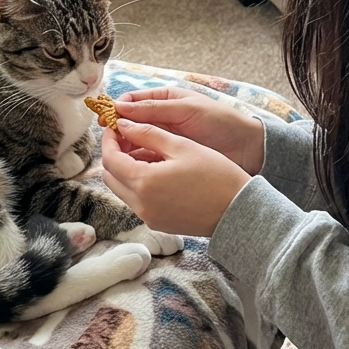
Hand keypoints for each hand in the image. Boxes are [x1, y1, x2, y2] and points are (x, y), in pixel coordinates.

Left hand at [101, 119, 250, 235]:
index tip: (116, 126)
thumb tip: (123, 125)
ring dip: (126, 169)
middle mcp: (140, 205)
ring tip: (145, 150)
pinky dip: (139, 183)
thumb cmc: (215, 174)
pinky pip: (137, 200)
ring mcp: (148, 217)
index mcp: (144, 183)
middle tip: (128, 136)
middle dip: (114, 154)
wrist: (238, 210)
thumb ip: (147, 133)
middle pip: (110, 176)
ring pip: (122, 189)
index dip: (109, 139)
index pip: (109, 159)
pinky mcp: (158, 223)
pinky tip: (157, 169)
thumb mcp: (181, 145)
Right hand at [113, 87, 264, 174]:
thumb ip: (154, 110)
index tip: (107, 120)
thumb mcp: (186, 110)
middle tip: (109, 142)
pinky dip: (137, 163)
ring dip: (125, 149)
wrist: (247, 148)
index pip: (131, 101)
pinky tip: (131, 169)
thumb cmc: (220, 122)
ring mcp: (164, 140)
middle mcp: (160, 120)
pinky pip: (147, 160)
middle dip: (118, 132)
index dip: (117, 110)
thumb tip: (119, 107)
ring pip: (135, 143)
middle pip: (129, 124)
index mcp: (165, 101)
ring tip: (118, 157)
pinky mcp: (169, 159)